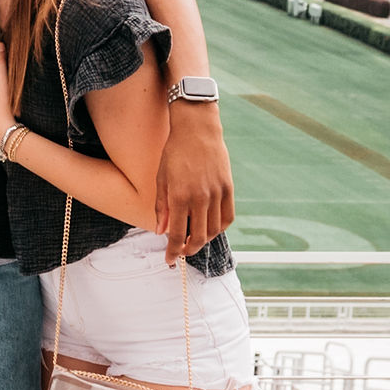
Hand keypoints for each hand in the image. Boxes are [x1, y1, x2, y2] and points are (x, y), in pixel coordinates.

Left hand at [154, 105, 234, 262]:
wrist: (197, 129)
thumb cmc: (174, 152)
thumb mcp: (161, 178)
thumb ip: (161, 207)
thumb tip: (160, 232)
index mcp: (179, 196)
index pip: (176, 234)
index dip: (172, 251)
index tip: (169, 260)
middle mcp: (199, 198)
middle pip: (198, 237)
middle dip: (188, 250)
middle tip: (181, 251)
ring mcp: (216, 193)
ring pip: (214, 230)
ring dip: (204, 240)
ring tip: (194, 238)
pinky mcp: (228, 188)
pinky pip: (227, 217)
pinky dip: (219, 228)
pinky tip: (210, 228)